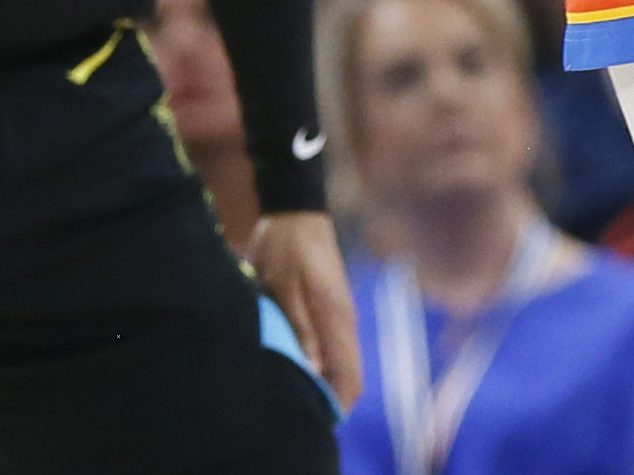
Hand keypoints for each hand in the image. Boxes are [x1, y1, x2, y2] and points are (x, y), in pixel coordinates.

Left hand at [252, 209, 362, 409]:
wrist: (297, 212)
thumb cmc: (287, 249)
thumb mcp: (284, 288)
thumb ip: (298, 328)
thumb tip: (310, 369)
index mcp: (336, 318)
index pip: (349, 375)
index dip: (338, 404)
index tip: (317, 420)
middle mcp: (345, 320)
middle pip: (349, 373)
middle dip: (330, 397)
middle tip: (299, 410)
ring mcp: (341, 313)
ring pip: (341, 361)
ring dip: (324, 380)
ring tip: (295, 392)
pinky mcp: (332, 307)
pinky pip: (332, 346)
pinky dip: (321, 363)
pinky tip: (298, 366)